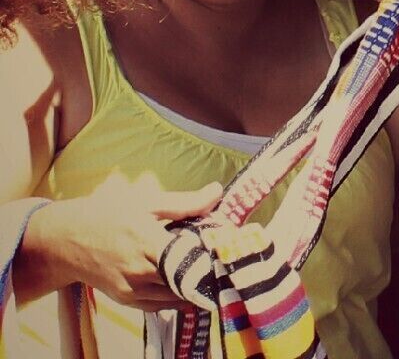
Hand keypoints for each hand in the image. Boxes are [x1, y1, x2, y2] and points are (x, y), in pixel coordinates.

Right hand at [32, 176, 223, 309]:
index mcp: (148, 242)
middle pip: (189, 279)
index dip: (216, 253)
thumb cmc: (105, 215)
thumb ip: (185, 202)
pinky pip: (161, 306)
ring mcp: (133, 289)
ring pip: (178, 297)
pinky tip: (192, 285)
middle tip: (229, 259)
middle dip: (210, 270)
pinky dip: (179, 298)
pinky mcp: (127, 301)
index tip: (234, 246)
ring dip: (197, 286)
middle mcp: (141, 271)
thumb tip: (218, 191)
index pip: (193, 256)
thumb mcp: (145, 202)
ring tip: (214, 271)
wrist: (64, 241)